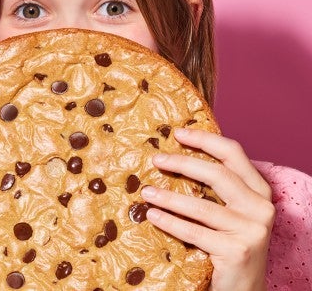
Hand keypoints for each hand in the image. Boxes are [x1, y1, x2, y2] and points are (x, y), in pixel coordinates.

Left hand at [141, 128, 274, 290]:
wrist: (242, 289)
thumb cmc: (229, 244)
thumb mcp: (229, 212)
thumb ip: (216, 189)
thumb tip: (174, 159)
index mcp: (259, 190)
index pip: (234, 153)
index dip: (205, 140)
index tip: (178, 133)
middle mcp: (261, 207)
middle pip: (217, 174)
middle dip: (182, 163)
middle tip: (156, 160)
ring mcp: (252, 230)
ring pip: (202, 205)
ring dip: (169, 197)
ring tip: (146, 192)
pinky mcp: (237, 250)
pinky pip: (194, 231)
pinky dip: (170, 222)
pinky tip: (152, 215)